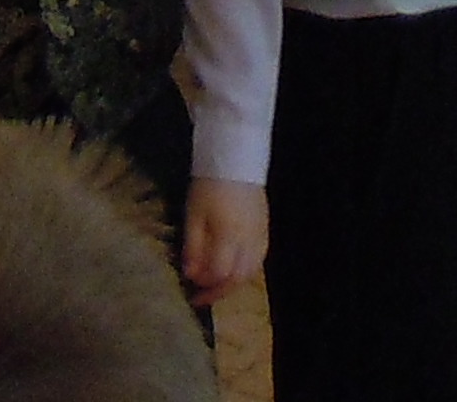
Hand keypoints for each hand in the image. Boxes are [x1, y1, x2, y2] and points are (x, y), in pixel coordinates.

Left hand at [181, 178, 267, 305]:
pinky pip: (259, 259)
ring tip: (217, 287)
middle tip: (202, 298)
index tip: (190, 290)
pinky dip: (246, 271)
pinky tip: (234, 270)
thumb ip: (192, 246)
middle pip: (238, 278)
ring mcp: (261, 234)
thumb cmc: (208, 185)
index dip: (205, 286)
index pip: (220, 273)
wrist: (236, 157)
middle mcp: (249, 239)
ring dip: (234, 284)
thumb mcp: (193, 214)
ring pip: (252, 271)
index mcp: (229, 235)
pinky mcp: (266, 228)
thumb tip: (190, 275)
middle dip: (219, 292)